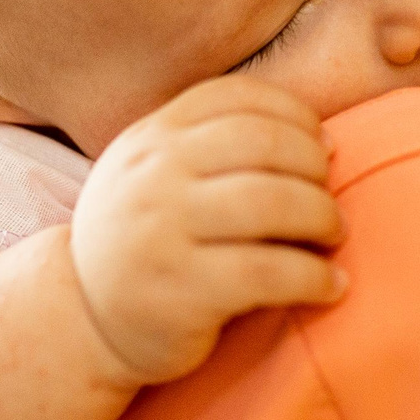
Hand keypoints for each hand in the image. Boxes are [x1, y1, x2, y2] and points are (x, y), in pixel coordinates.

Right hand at [68, 76, 344, 384]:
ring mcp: (162, 232)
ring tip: (333, 235)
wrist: (86, 322)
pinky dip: (315, 277)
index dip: (296, 116)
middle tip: (329, 199)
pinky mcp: (182, 292)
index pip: (238, 97)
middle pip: (263, 144)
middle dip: (315, 168)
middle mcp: (152, 176)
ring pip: (271, 203)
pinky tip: (330, 286)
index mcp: (151, 137)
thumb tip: (322, 139)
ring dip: (323, 217)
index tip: (323, 147)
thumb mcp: (157, 175)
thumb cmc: (148, 240)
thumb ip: (215, 145)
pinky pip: (269, 272)